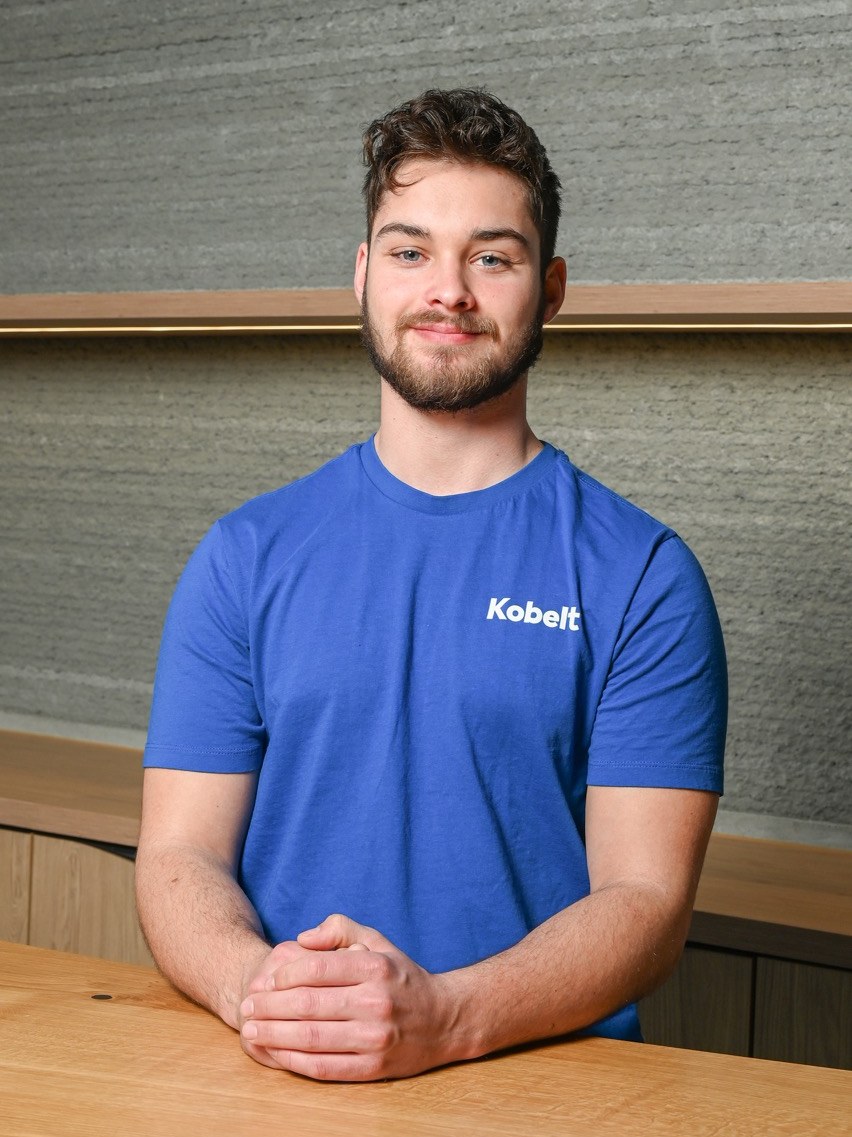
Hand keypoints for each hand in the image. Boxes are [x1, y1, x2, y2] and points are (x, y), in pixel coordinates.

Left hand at [238, 914, 469, 1080]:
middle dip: (270, 1007)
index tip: (265, 980)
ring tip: (252, 1030)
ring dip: (275, 1035)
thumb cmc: (402, 978)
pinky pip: (325, 1067)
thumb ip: (340, 929)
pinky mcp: (374, 1068)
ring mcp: (375, 1038)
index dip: (285, 976)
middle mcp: (376, 1002)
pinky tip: (276, 1053)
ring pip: (313, 1038)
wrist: (445, 1020)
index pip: (318, 969)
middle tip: (246, 1006)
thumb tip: (302, 937)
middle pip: (309, 1005)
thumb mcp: (378, 942)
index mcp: (375, 968)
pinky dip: (295, 1061)